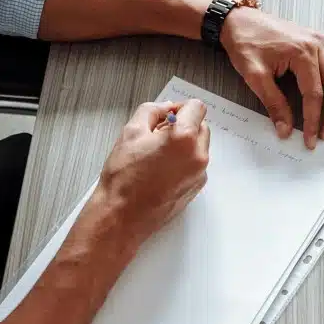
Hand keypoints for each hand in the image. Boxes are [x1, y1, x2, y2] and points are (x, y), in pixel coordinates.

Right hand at [94, 99, 211, 244]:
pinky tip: (160, 171)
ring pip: (198, 147)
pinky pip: (195, 166)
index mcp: (184, 138)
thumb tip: (165, 108)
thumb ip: (152, 111)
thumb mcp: (130, 132)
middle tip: (157, 136)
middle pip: (201, 127)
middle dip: (183, 126)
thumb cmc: (123, 179)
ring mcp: (199, 174)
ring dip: (183, 145)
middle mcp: (198, 156)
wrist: (121, 216)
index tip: (168, 114)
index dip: (180, 107)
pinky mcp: (196, 188)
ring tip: (156, 156)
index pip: (196, 107)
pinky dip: (183, 162)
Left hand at [219, 7, 323, 146]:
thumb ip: (273, 103)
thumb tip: (285, 129)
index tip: (310, 139)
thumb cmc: (245, 42)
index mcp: (302, 53)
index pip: (315, 95)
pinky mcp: (321, 39)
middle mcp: (318, 44)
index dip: (313, 121)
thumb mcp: (254, 76)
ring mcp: (323, 40)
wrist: (239, 20)